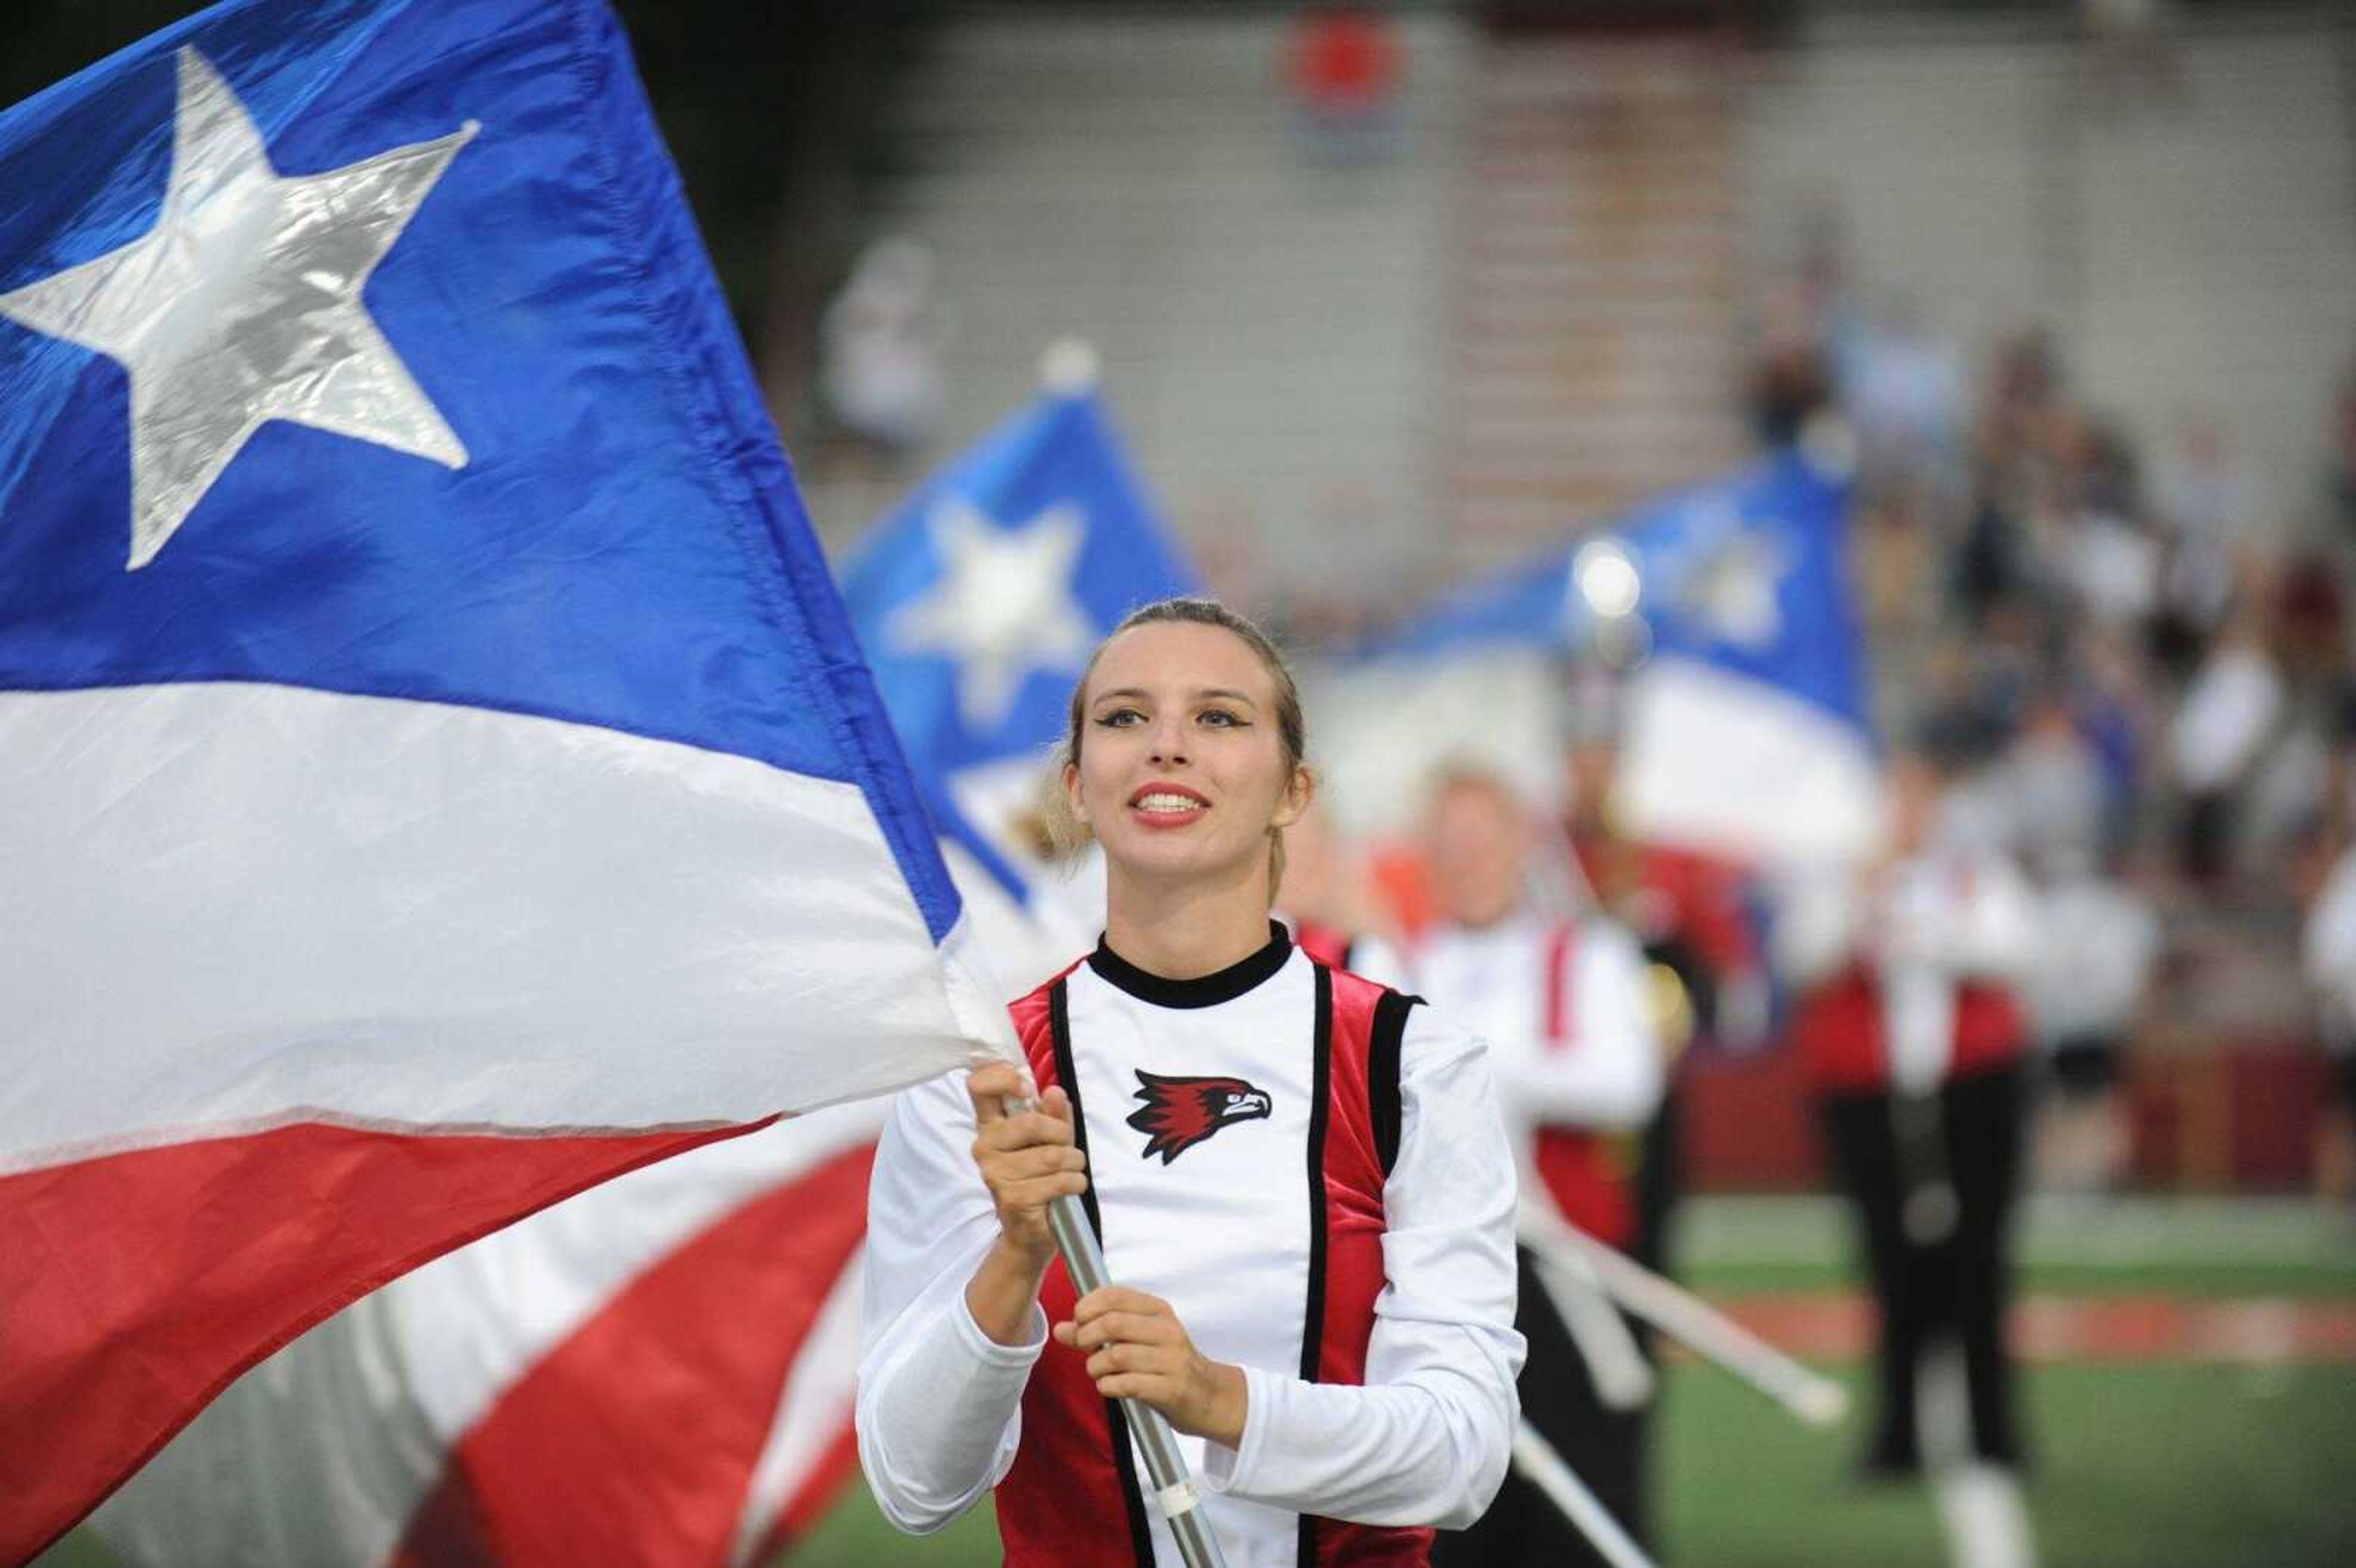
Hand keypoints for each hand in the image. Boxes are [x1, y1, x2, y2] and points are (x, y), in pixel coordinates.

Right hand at [965, 1062, 1087, 1265]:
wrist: (1032, 1231)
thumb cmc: (1042, 1176)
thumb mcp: (1052, 1138)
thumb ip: (1054, 1113)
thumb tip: (1054, 1092)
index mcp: (990, 1125)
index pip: (978, 1085)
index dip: (1003, 1078)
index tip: (1028, 1090)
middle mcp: (984, 1146)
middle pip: (1031, 1122)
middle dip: (1062, 1134)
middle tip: (1067, 1147)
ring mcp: (995, 1174)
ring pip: (1051, 1154)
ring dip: (1074, 1162)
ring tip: (1071, 1170)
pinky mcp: (1012, 1198)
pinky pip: (1058, 1180)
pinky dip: (1075, 1182)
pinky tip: (1070, 1187)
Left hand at [1055, 1287, 1247, 1447]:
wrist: (1209, 1396)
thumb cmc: (1167, 1364)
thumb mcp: (1137, 1341)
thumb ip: (1097, 1333)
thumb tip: (1060, 1329)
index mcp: (1158, 1311)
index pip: (1115, 1296)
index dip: (1087, 1307)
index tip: (1079, 1322)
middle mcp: (1167, 1331)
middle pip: (1112, 1323)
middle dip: (1086, 1337)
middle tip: (1085, 1349)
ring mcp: (1172, 1360)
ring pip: (1116, 1356)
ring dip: (1095, 1366)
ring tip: (1097, 1372)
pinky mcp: (1172, 1388)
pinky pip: (1128, 1384)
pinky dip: (1108, 1386)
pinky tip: (1109, 1386)